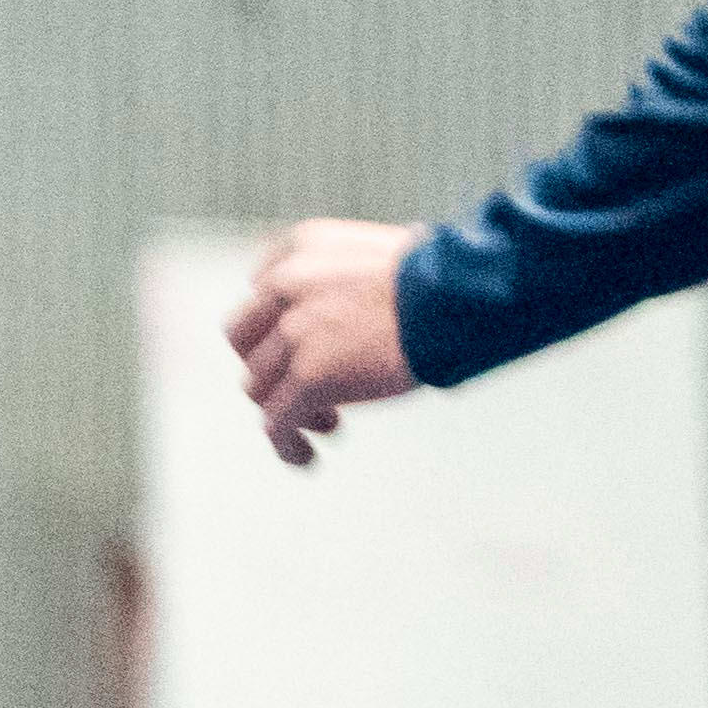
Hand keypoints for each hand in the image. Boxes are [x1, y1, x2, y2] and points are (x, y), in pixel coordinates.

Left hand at [228, 220, 424, 466]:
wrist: (462, 294)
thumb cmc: (447, 277)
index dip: (274, 325)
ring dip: (287, 407)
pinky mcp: (309, 377)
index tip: (298, 344)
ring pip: (258, 386)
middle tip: (303, 385)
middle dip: (269, 365)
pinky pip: (276, 423)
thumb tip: (348, 315)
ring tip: (328, 420)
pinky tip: (305, 458)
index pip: (259, 291)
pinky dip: (286, 444)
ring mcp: (293, 333)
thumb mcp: (378, 256)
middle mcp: (285, 286)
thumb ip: (343, 280)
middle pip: (245, 339)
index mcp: (300, 249)